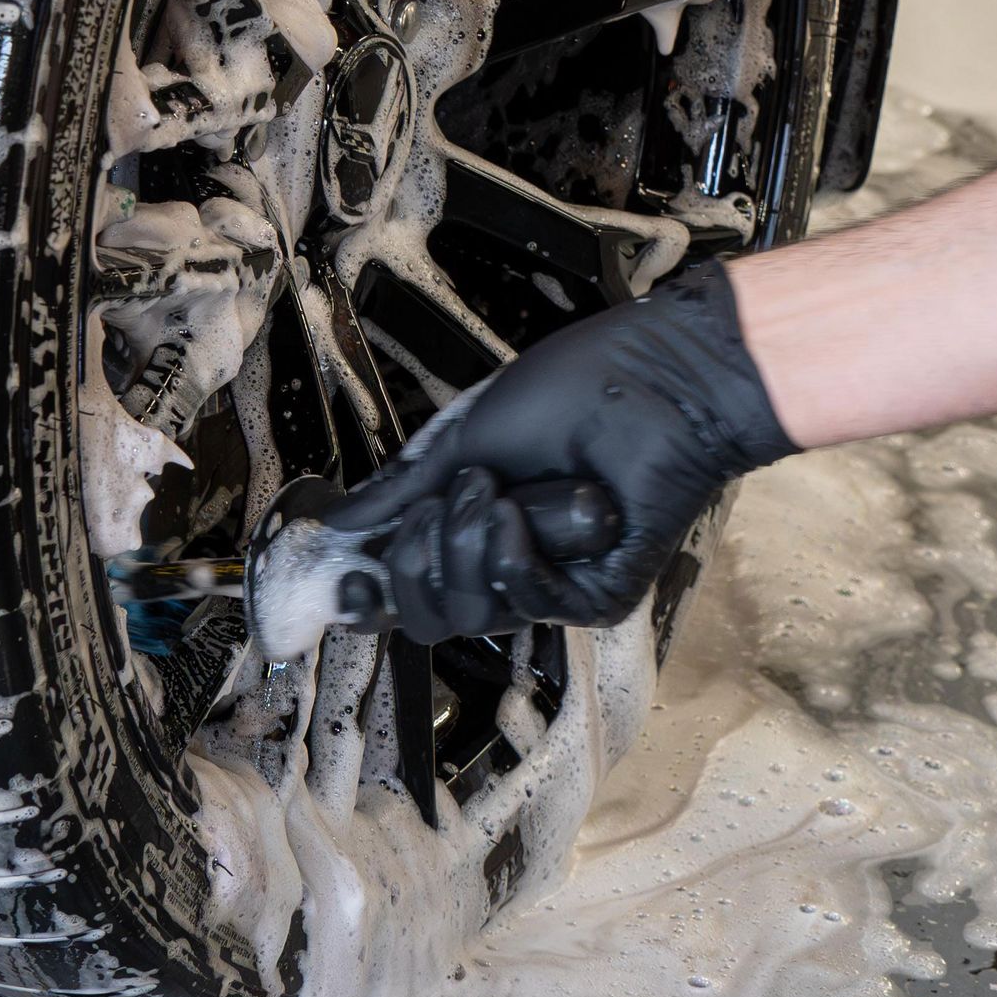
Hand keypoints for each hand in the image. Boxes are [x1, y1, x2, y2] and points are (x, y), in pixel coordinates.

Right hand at [322, 261, 793, 641]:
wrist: (653, 379)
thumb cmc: (575, 389)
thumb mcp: (465, 436)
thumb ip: (404, 487)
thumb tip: (343, 520)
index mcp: (478, 529)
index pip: (411, 591)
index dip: (374, 590)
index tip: (349, 574)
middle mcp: (513, 566)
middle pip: (429, 617)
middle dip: (420, 555)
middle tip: (450, 496)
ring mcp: (555, 585)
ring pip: (471, 612)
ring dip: (468, 542)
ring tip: (496, 487)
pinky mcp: (597, 596)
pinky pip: (524, 599)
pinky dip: (508, 555)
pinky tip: (516, 511)